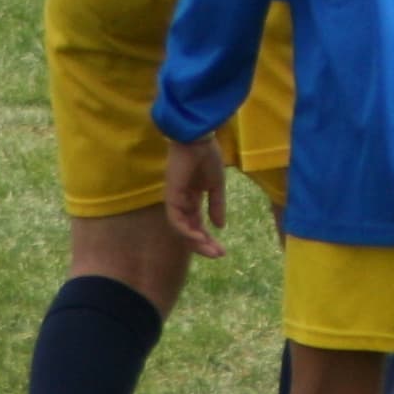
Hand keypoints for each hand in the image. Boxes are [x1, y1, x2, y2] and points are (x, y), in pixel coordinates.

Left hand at [165, 137, 229, 254]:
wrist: (198, 139)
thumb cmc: (207, 156)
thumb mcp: (216, 185)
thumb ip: (217, 205)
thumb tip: (220, 226)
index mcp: (192, 199)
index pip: (198, 224)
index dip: (208, 238)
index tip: (222, 251)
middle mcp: (182, 202)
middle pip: (190, 231)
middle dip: (203, 245)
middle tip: (219, 255)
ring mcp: (175, 200)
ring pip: (182, 230)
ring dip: (196, 242)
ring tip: (212, 250)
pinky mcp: (171, 197)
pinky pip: (176, 220)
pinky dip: (186, 231)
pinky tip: (199, 238)